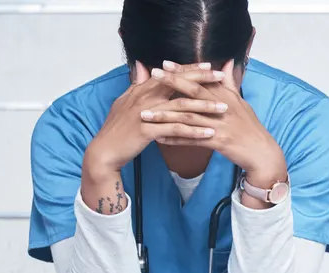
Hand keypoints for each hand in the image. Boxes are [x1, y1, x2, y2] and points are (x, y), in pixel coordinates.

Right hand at [84, 61, 227, 173]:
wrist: (104, 150)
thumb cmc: (118, 129)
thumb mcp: (126, 103)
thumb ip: (138, 86)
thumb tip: (144, 69)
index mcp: (141, 89)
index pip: (170, 75)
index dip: (189, 69)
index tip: (208, 66)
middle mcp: (144, 97)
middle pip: (178, 84)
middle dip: (202, 81)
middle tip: (221, 78)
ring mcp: (146, 113)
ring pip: (181, 106)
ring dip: (204, 107)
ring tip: (223, 108)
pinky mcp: (148, 131)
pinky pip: (176, 129)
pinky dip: (194, 131)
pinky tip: (210, 133)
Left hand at [144, 61, 288, 187]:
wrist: (262, 153)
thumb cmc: (250, 127)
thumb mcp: (241, 103)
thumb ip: (230, 83)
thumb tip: (226, 64)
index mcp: (227, 96)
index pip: (202, 80)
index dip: (184, 71)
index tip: (165, 63)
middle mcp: (223, 108)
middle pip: (194, 92)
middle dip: (172, 82)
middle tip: (153, 75)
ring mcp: (221, 125)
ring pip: (189, 117)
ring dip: (166, 115)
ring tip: (146, 113)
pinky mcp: (219, 142)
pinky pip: (192, 140)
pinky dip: (175, 138)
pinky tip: (159, 137)